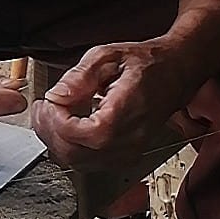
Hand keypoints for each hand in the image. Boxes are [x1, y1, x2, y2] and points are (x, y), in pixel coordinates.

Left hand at [30, 40, 193, 170]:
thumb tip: (57, 96)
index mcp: (126, 113)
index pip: (81, 134)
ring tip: (52, 115)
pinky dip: (71, 148)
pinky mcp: (124, 156)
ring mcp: (128, 152)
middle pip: (75, 154)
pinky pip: (89, 163)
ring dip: (57, 142)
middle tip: (43, 109)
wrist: (176, 72)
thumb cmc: (147, 63)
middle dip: (50, 132)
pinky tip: (67, 126)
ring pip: (79, 163)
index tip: (48, 102)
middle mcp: (129, 139)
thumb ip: (80, 75)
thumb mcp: (108, 55)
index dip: (56, 121)